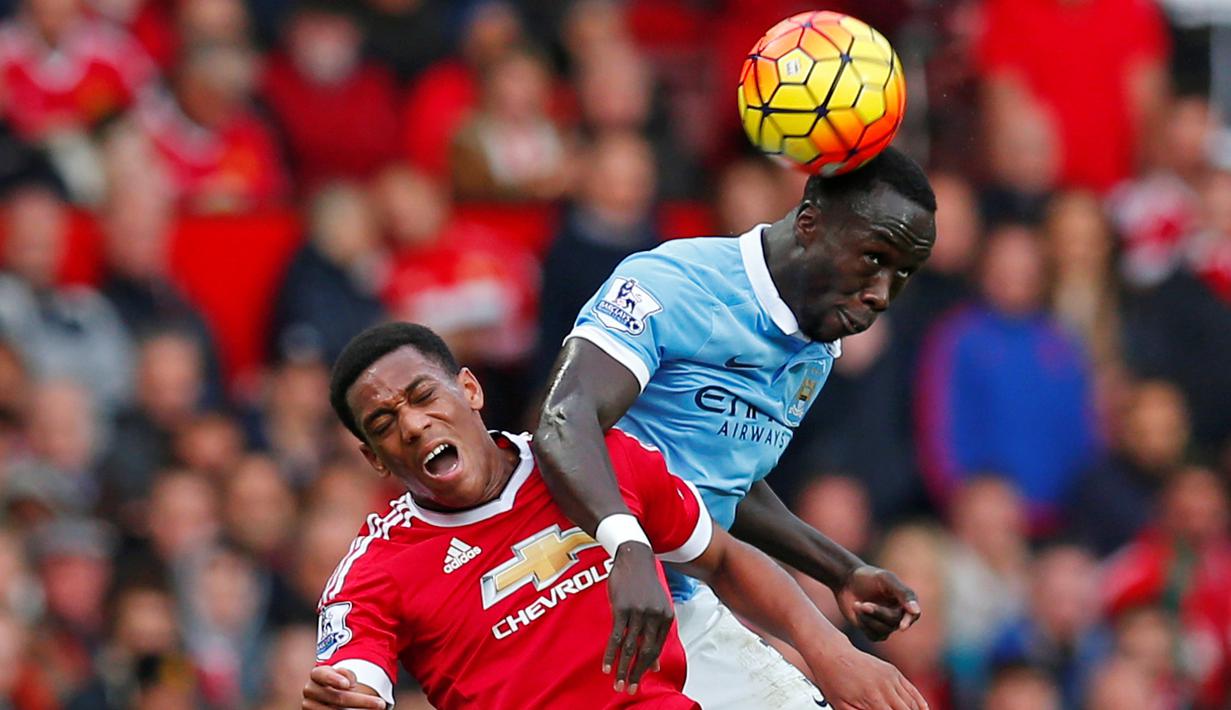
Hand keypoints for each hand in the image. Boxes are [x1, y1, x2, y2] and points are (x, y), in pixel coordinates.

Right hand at [302, 666, 385, 709]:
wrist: (325, 694)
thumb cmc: (338, 681)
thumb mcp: (342, 674)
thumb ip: (347, 675)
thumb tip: (349, 683)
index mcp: (317, 674)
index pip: (323, 674)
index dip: (334, 679)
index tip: (347, 684)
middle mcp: (310, 690)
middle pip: (337, 697)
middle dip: (361, 701)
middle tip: (381, 704)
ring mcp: (309, 705)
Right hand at [602, 541, 672, 694]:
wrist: (634, 556)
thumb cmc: (643, 583)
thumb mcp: (655, 607)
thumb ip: (656, 634)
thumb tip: (656, 665)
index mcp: (666, 617)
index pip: (656, 649)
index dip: (647, 667)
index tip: (639, 681)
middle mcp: (655, 616)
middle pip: (645, 652)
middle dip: (636, 674)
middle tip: (629, 689)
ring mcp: (639, 612)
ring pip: (630, 647)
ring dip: (622, 669)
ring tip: (617, 684)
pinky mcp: (622, 608)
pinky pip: (616, 637)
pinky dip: (610, 654)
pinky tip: (606, 666)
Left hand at [810, 641, 928, 709]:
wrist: (832, 654)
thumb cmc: (834, 682)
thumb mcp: (842, 707)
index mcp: (874, 700)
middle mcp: (886, 688)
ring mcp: (892, 678)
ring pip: (913, 703)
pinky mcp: (893, 672)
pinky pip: (912, 690)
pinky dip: (920, 702)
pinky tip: (924, 709)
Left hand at [836, 565, 920, 640]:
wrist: (846, 581)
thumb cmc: (867, 577)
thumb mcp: (885, 579)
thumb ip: (903, 593)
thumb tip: (916, 611)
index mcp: (905, 600)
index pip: (913, 614)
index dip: (908, 621)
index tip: (902, 627)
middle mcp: (899, 614)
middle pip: (894, 622)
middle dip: (877, 613)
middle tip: (862, 604)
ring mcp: (886, 624)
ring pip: (883, 631)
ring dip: (868, 618)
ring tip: (856, 604)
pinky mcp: (874, 631)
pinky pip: (873, 636)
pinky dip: (863, 624)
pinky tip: (856, 611)